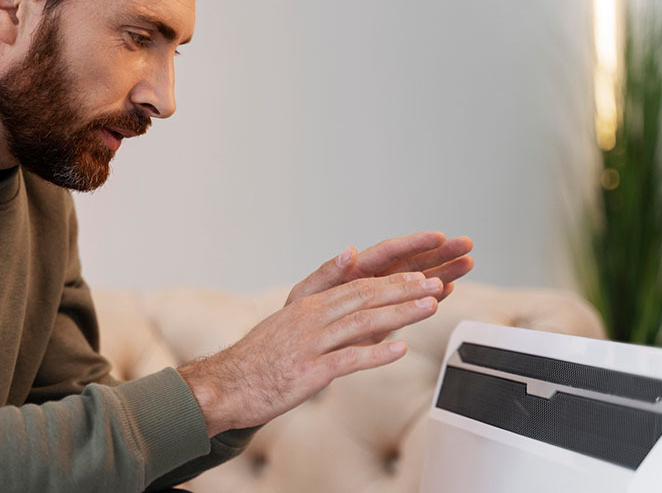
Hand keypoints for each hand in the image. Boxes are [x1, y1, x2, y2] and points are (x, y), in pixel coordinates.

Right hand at [178, 270, 450, 436]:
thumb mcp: (289, 325)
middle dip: (403, 290)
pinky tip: (400, 350)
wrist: (227, 385)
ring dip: (399, 314)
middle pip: (364, 297)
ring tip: (429, 307)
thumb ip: (321, 311)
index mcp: (308, 305)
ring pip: (361, 323)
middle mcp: (310, 318)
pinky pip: (347, 359)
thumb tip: (348, 305)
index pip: (357, 286)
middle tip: (435, 284)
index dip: (392, 282)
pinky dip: (376, 354)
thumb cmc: (260, 359)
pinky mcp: (308, 372)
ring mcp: (309, 344)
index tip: (421, 276)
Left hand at [286, 232, 473, 305]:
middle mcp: (371, 281)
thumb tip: (349, 251)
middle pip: (410, 263)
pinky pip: (411, 304)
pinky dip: (431, 297)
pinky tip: (449, 289)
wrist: (293, 351)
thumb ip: (327, 273)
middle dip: (438, 253)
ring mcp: (381, 300)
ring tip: (468, 263)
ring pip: (416, 282)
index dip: (414, 243)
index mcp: (353, 271)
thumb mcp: (305, 296)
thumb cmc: (295, 319)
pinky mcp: (385, 319)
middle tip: (466, 245)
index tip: (438, 236)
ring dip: (442, 272)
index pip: (388, 252)